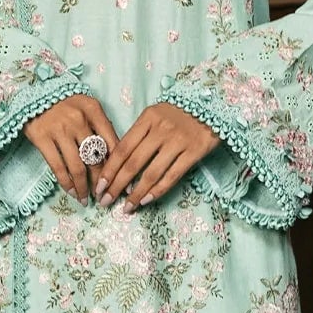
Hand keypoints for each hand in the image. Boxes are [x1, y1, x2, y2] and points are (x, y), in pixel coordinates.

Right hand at [23, 94, 119, 203]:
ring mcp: (59, 129)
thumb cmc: (66, 103)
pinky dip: (66, 183)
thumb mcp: (87, 107)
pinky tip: (71, 192)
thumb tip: (115, 159)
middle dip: (101, 182)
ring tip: (85, 199)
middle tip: (104, 197)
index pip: (112, 143)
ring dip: (83, 187)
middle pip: (96, 158)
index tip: (124, 186)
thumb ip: (101, 128)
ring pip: (77, 167)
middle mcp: (79, 119)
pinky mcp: (42, 138)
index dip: (120, 168)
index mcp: (94, 110)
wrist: (34, 91)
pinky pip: (58, 166)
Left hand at [95, 103, 218, 210]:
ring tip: (127, 208)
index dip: (109, 169)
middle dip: (116, 185)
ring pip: (151, 173)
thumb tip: (119, 163)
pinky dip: (158, 191)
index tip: (99, 186)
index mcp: (147, 119)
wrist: (213, 105)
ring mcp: (178, 141)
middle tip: (105, 201)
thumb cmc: (179, 113)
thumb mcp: (155, 115)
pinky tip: (146, 201)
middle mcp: (161, 130)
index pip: (122, 148)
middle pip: (133, 163)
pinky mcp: (194, 152)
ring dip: (136, 194)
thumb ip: (139, 134)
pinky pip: (172, 176)